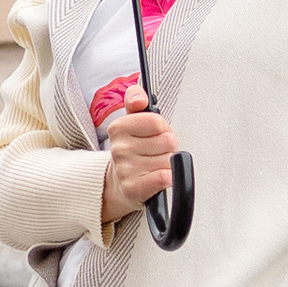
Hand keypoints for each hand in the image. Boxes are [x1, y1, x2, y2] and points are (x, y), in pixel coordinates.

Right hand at [99, 93, 178, 224]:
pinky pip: (164, 177)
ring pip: (168, 160)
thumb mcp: (133, 122)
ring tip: (155, 166)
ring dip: (167, 164)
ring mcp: (125, 170)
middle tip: (156, 152)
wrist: (122, 184)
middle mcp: (119, 149)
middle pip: (167, 141)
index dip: (163, 129)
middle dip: (167, 147)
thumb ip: (136, 100)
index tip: (155, 134)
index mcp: (118, 127)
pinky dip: (169, 178)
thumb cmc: (135, 150)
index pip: (157, 121)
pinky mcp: (133, 189)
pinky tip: (159, 178)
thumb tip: (139, 98)